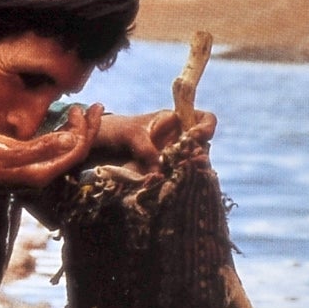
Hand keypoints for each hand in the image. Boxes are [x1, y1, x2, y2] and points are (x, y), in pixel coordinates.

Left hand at [95, 109, 217, 172]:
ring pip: (193, 166)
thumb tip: (158, 172)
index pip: (205, 120)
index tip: (193, 136)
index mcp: (175, 121)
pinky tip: (166, 187)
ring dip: (186, 172)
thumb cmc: (118, 131)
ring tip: (172, 177)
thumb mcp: (130, 135)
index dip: (205, 128)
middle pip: (203, 147)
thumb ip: (146, 149)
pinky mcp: (167, 174)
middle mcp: (180, 139)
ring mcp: (175, 157)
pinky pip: (179, 179)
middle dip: (198, 155)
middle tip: (182, 162)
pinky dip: (175, 183)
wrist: (103, 146)